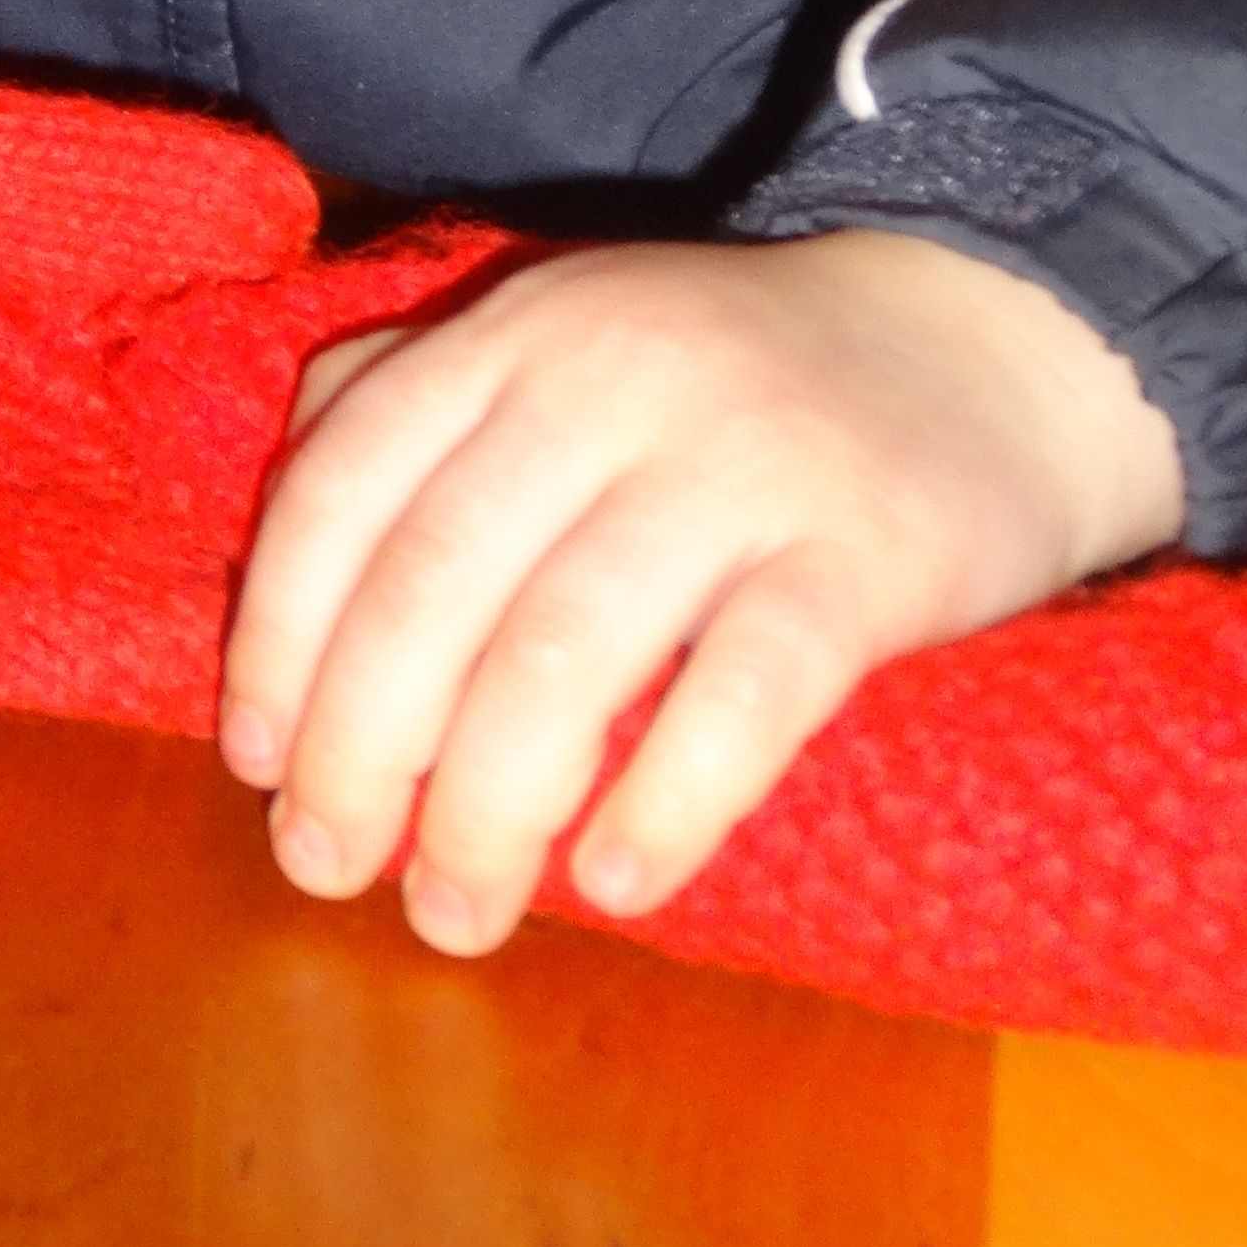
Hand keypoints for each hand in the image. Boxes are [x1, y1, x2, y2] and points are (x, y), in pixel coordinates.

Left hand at [218, 229, 1182, 956]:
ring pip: (565, 651)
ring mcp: (740, 460)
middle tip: (331, 872)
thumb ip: (420, 398)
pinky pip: (747, 691)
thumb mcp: (566, 337)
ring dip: (485, 809)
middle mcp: (608, 379)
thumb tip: (284, 537)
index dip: (280, 636)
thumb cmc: (739, 376)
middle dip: (360, 750)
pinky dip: (666, 798)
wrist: (988, 338)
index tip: (258, 764)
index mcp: (516, 333)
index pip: (345, 485)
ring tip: (455, 913)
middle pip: (435, 583)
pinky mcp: (867, 551)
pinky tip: (615, 883)